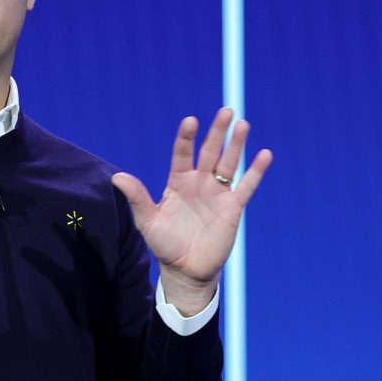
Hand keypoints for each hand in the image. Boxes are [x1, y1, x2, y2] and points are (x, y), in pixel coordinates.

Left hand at [111, 108, 272, 314]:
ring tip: (242, 124)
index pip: (182, 154)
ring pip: (230, 164)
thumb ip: (137, 197)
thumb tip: (116, 177)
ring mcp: (217, 194)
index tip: (190, 121)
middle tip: (226, 111)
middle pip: (210, 152)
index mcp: (177, 182)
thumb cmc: (164, 244)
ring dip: (236, 145)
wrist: (185, 269)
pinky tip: (265, 154)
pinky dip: (256, 171)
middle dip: (217, 132)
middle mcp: (199, 183)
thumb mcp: (147, 220)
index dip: (186, 138)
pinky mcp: (233, 208)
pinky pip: (246, 186)